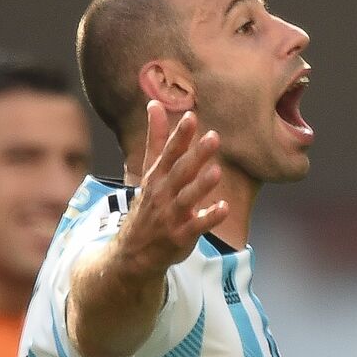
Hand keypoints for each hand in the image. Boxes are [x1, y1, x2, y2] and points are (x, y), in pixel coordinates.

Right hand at [116, 102, 228, 278]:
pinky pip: (196, 226)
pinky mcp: (180, 235)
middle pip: (180, 172)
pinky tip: (223, 208)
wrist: (133, 251)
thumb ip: (156, 139)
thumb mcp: (149, 172)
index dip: (180, 136)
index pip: (168, 153)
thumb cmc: (148, 206)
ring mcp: (170, 216)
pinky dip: (209, 217)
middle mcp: (162, 194)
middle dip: (195, 155)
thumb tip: (154, 104)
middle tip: (213, 138)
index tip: (190, 117)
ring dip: (201, 185)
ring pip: (187, 198)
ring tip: (216, 171)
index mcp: (157, 177)